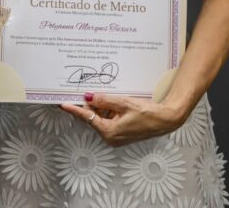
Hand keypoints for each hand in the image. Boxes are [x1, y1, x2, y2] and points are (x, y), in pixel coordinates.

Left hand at [61, 92, 188, 147]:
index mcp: (109, 132)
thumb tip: (88, 97)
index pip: (87, 118)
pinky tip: (112, 101)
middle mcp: (111, 137)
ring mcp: (116, 137)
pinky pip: (109, 121)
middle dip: (90, 105)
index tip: (63, 104)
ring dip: (101, 107)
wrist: (166, 120)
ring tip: (104, 94)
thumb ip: (105, 100)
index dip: (75, 109)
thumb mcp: (124, 103)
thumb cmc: (147, 112)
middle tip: (85, 92)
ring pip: (101, 119)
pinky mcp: (122, 134)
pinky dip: (108, 111)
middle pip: (93, 118)